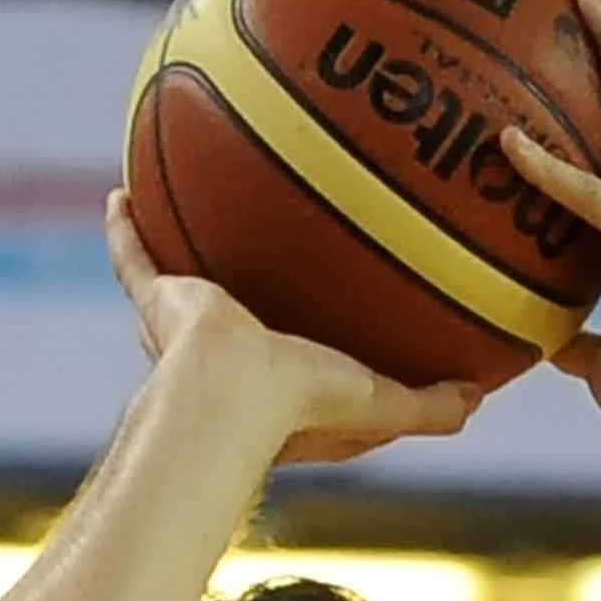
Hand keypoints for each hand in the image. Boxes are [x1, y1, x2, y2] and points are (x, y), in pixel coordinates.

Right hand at [105, 191, 481, 467]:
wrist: (231, 393)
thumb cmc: (305, 405)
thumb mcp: (385, 405)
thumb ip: (432, 406)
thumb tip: (481, 395)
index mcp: (279, 384)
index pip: (299, 359)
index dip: (316, 340)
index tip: (333, 309)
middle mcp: (230, 356)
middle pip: (238, 310)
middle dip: (240, 289)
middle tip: (256, 251)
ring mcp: (187, 332)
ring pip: (178, 283)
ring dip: (177, 249)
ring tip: (181, 206)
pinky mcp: (158, 306)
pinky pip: (133, 259)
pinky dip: (124, 230)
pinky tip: (119, 194)